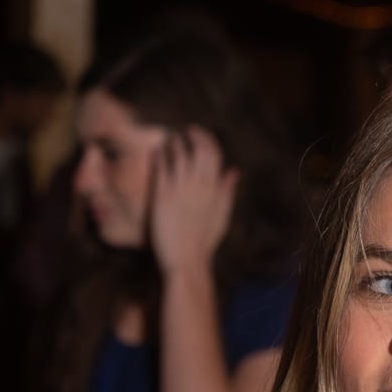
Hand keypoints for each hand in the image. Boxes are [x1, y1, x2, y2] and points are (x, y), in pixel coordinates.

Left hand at [145, 126, 237, 274]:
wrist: (186, 261)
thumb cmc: (205, 242)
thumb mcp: (222, 216)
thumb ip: (227, 191)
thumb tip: (233, 170)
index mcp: (215, 190)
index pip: (215, 154)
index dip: (208, 139)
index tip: (200, 135)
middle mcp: (200, 187)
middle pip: (199, 149)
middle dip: (194, 134)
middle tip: (185, 131)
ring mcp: (181, 191)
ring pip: (179, 154)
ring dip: (175, 143)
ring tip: (170, 140)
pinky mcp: (163, 197)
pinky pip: (162, 168)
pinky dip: (161, 156)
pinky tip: (158, 153)